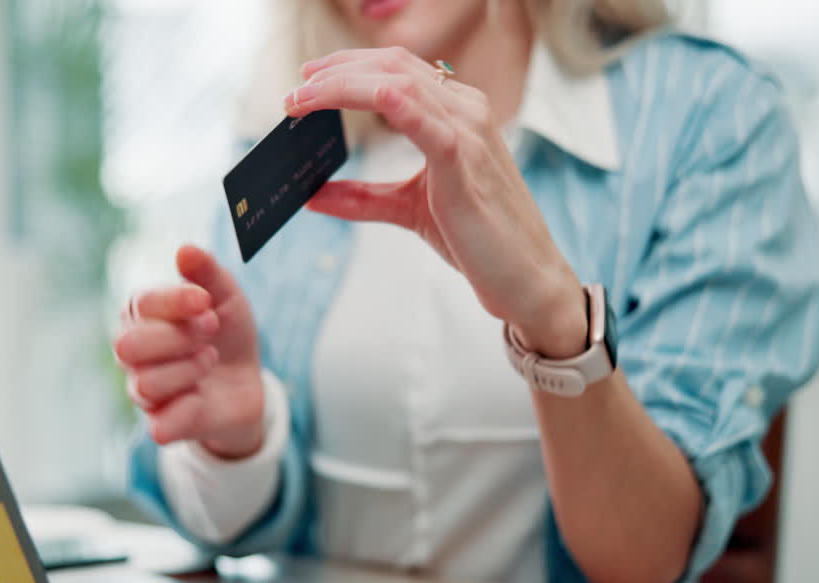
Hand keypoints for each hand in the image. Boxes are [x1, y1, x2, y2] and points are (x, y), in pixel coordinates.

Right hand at [113, 245, 265, 458]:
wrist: (247, 382)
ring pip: (146, 384)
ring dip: (188, 369)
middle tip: (211, 330)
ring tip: (211, 359)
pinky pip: (159, 426)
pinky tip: (202, 396)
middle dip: (177, 337)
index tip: (206, 302)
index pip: (139, 305)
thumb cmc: (227, 334)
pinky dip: (188, 409)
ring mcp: (143, 391)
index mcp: (141, 316)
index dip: (174, 302)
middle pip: (128, 346)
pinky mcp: (162, 425)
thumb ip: (207, 273)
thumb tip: (185, 251)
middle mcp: (132, 354)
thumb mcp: (227, 298)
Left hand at [286, 47, 586, 357]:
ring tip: (301, 102)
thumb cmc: (478, 240)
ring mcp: (469, 132)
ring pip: (397, 84)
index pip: (396, 69)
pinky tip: (358, 98)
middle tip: (293, 92)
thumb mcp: (408, 209)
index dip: (347, 66)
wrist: (525, 279)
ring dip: (342, 87)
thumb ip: (362, 198)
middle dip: (335, 72)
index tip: (307, 79)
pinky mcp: (465, 162)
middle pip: (391, 67)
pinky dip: (388, 102)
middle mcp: (466, 111)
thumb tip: (312, 195)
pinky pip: (425, 120)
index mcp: (457, 113)